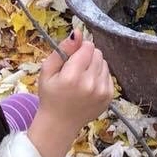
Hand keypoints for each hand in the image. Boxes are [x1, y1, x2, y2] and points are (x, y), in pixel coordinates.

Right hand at [28, 31, 112, 156]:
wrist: (60, 123)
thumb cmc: (50, 95)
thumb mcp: (47, 70)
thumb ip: (62, 50)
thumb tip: (77, 32)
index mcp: (72, 76)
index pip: (88, 47)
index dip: (79, 49)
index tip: (72, 58)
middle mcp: (90, 84)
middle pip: (98, 53)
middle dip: (87, 57)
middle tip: (76, 70)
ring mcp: (102, 91)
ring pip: (104, 63)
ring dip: (94, 66)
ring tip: (82, 79)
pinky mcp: (109, 96)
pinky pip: (109, 75)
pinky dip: (100, 76)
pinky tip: (89, 86)